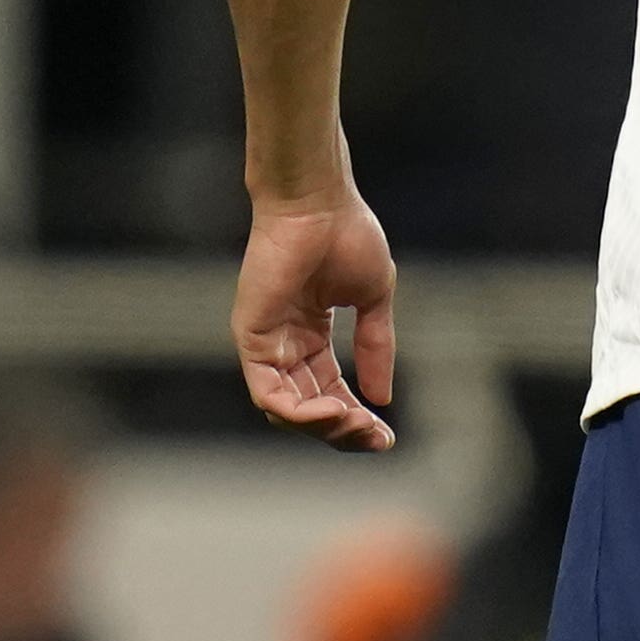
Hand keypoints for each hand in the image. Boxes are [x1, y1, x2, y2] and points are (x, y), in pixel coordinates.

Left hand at [235, 187, 403, 450]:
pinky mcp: (251, 338)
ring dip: (323, 426)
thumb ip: (377, 348)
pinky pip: (268, 393)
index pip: (330, 392)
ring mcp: (265, 342)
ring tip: (356, 424)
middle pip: (309, 408)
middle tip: (375, 438)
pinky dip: (299, 411)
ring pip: (286, 410)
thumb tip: (383, 398)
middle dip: (344, 430)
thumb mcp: (374, 301)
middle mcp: (285, 344)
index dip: (358, 419)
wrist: (319, 202)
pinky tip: (334, 409)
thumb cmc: (346, 235)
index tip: (388, 437)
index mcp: (311, 335)